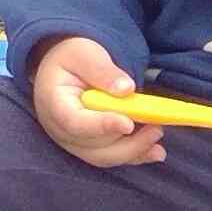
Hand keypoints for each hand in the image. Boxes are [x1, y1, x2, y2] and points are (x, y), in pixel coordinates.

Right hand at [30, 37, 165, 168]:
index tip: (128, 123)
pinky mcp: (88, 146)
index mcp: (54, 103)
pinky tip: (155, 152)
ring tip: (157, 134)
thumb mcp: (84, 54)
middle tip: (156, 127)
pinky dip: (134, 156)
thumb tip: (127, 89)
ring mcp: (73, 141)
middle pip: (93, 145)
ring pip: (104, 156)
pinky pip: (111, 156)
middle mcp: (60, 129)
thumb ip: (102, 70)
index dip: (102, 126)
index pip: (74, 122)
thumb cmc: (71, 58)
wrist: (61, 67)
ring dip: (134, 150)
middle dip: (127, 140)